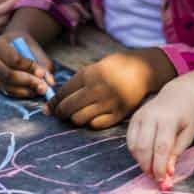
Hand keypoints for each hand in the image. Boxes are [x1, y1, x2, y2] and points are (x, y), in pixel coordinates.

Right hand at [0, 33, 54, 98]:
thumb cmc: (23, 45)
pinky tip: (31, 92)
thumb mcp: (33, 48)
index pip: (13, 59)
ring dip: (25, 90)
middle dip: (27, 81)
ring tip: (40, 89)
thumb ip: (43, 63)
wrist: (10, 45)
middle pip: (7, 74)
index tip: (42, 73)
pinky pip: (5, 91)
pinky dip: (20, 93)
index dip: (29, 68)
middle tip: (43, 86)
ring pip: (6, 85)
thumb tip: (51, 82)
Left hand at [49, 49, 171, 130]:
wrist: (143, 70)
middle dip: (60, 113)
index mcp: (89, 74)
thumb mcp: (94, 68)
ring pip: (79, 119)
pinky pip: (95, 125)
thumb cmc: (115, 68)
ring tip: (76, 115)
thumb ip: (77, 83)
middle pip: (67, 108)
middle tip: (60, 114)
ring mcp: (108, 102)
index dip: (53, 102)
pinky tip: (92, 117)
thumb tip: (55, 101)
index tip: (50, 107)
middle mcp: (97, 89)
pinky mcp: (118, 114)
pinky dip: (90, 123)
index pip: (62, 93)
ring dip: (74, 118)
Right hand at [126, 77, 193, 181]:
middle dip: (148, 166)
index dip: (160, 166)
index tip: (162, 180)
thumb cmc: (186, 117)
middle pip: (144, 147)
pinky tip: (146, 158)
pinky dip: (136, 154)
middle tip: (155, 178)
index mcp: (168, 119)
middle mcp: (150, 116)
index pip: (161, 147)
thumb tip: (167, 173)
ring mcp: (139, 116)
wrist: (178, 95)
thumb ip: (176, 153)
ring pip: (134, 146)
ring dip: (141, 162)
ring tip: (151, 169)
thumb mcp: (187, 135)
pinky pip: (130, 141)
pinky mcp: (133, 119)